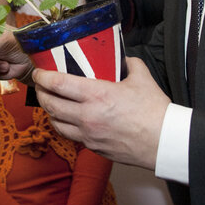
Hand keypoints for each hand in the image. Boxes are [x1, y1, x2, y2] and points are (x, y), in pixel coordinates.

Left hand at [33, 57, 170, 169]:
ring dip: (49, 111)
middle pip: (50, 104)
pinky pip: (70, 136)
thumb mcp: (142, 78)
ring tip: (50, 102)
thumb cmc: (155, 111)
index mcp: (97, 95)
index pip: (58, 84)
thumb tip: (122, 57)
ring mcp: (88, 134)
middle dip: (41, 93)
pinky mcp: (93, 147)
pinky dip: (63, 126)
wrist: (165, 142)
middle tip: (40, 85)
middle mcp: (87, 115)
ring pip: (56, 123)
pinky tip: (66, 119)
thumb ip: (129, 63)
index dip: (43, 76)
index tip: (39, 71)